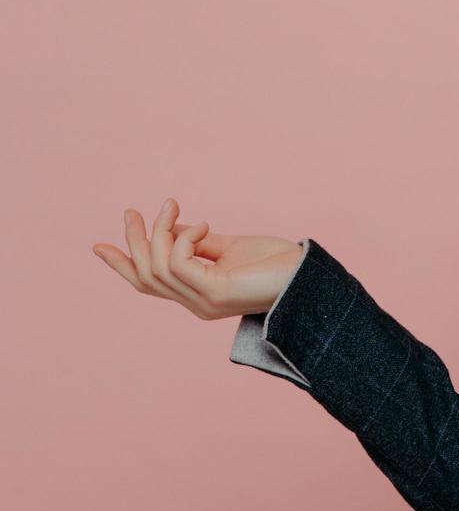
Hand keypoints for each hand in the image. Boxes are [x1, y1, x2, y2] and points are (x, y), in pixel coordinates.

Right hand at [92, 198, 303, 319]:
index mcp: (197, 294)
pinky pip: (178, 263)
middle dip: (134, 241)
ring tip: (173, 207)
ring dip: (158, 232)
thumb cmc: (275, 263)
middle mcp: (196, 303)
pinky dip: (183, 238)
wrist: (309, 277)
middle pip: (145, 275)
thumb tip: (172, 228)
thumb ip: (199, 242)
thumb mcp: (230, 247)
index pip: (149, 283)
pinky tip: (203, 224)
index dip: (122, 265)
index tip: (98, 245)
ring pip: (156, 268)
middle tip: (133, 210)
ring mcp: (204, 302)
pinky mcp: (215, 294)